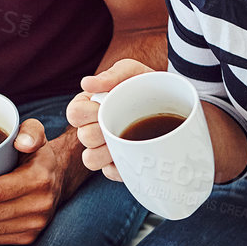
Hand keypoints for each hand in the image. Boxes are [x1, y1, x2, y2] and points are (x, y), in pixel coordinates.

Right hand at [67, 59, 157, 179]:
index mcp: (88, 106)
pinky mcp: (117, 165)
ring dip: (106, 152)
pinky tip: (133, 156)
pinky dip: (120, 167)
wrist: (172, 101)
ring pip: (91, 160)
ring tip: (127, 141)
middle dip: (103, 131)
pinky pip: (110, 173)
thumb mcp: (131, 72)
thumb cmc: (146, 84)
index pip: (74, 113)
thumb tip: (86, 83)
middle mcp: (91, 128)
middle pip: (83, 137)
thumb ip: (111, 75)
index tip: (108, 105)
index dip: (88, 112)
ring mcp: (103, 149)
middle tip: (123, 122)